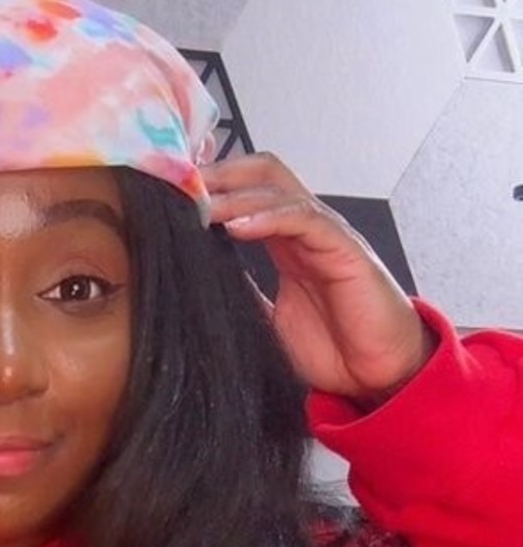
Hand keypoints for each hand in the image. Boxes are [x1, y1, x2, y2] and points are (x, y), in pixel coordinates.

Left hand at [202, 152, 435, 404]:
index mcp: (285, 243)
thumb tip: (199, 287)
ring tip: (199, 203)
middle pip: (261, 173)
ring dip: (235, 192)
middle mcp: (304, 229)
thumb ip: (242, 296)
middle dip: (219, 175)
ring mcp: (325, 234)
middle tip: (178, 186)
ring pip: (279, 188)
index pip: (247, 192)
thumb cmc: (333, 347)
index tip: (169, 191)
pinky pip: (305, 219)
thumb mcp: (269, 321)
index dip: (212, 187)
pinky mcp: (345, 249)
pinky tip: (237, 225)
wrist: (377, 373)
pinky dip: (270, 216)